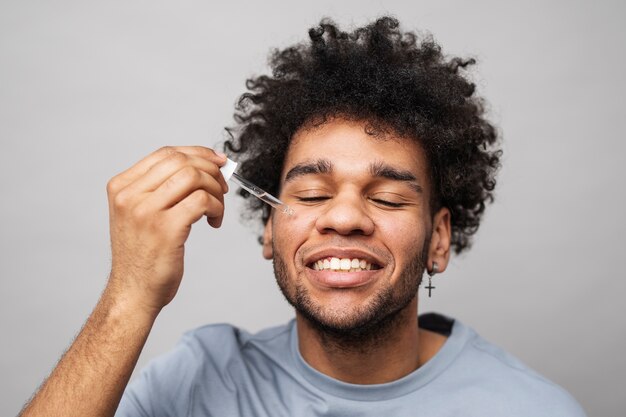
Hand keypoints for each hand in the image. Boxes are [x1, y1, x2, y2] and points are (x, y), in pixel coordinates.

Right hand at [105, 146, 227, 313]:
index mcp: (121, 187)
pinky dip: (216, 207)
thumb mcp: (140, 214)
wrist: (133, 292)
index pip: (166, 154)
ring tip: (216, 209)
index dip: (198, 153)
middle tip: (223, 188)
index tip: (218, 161)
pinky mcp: (165, 229)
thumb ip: (161, 189)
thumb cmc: (143, 255)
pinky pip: (202, 201)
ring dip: (215, 190)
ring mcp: (145, 211)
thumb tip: (203, 165)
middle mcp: (129, 196)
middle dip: (211, 170)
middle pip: (182, 161)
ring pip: (194, 177)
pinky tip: (214, 222)